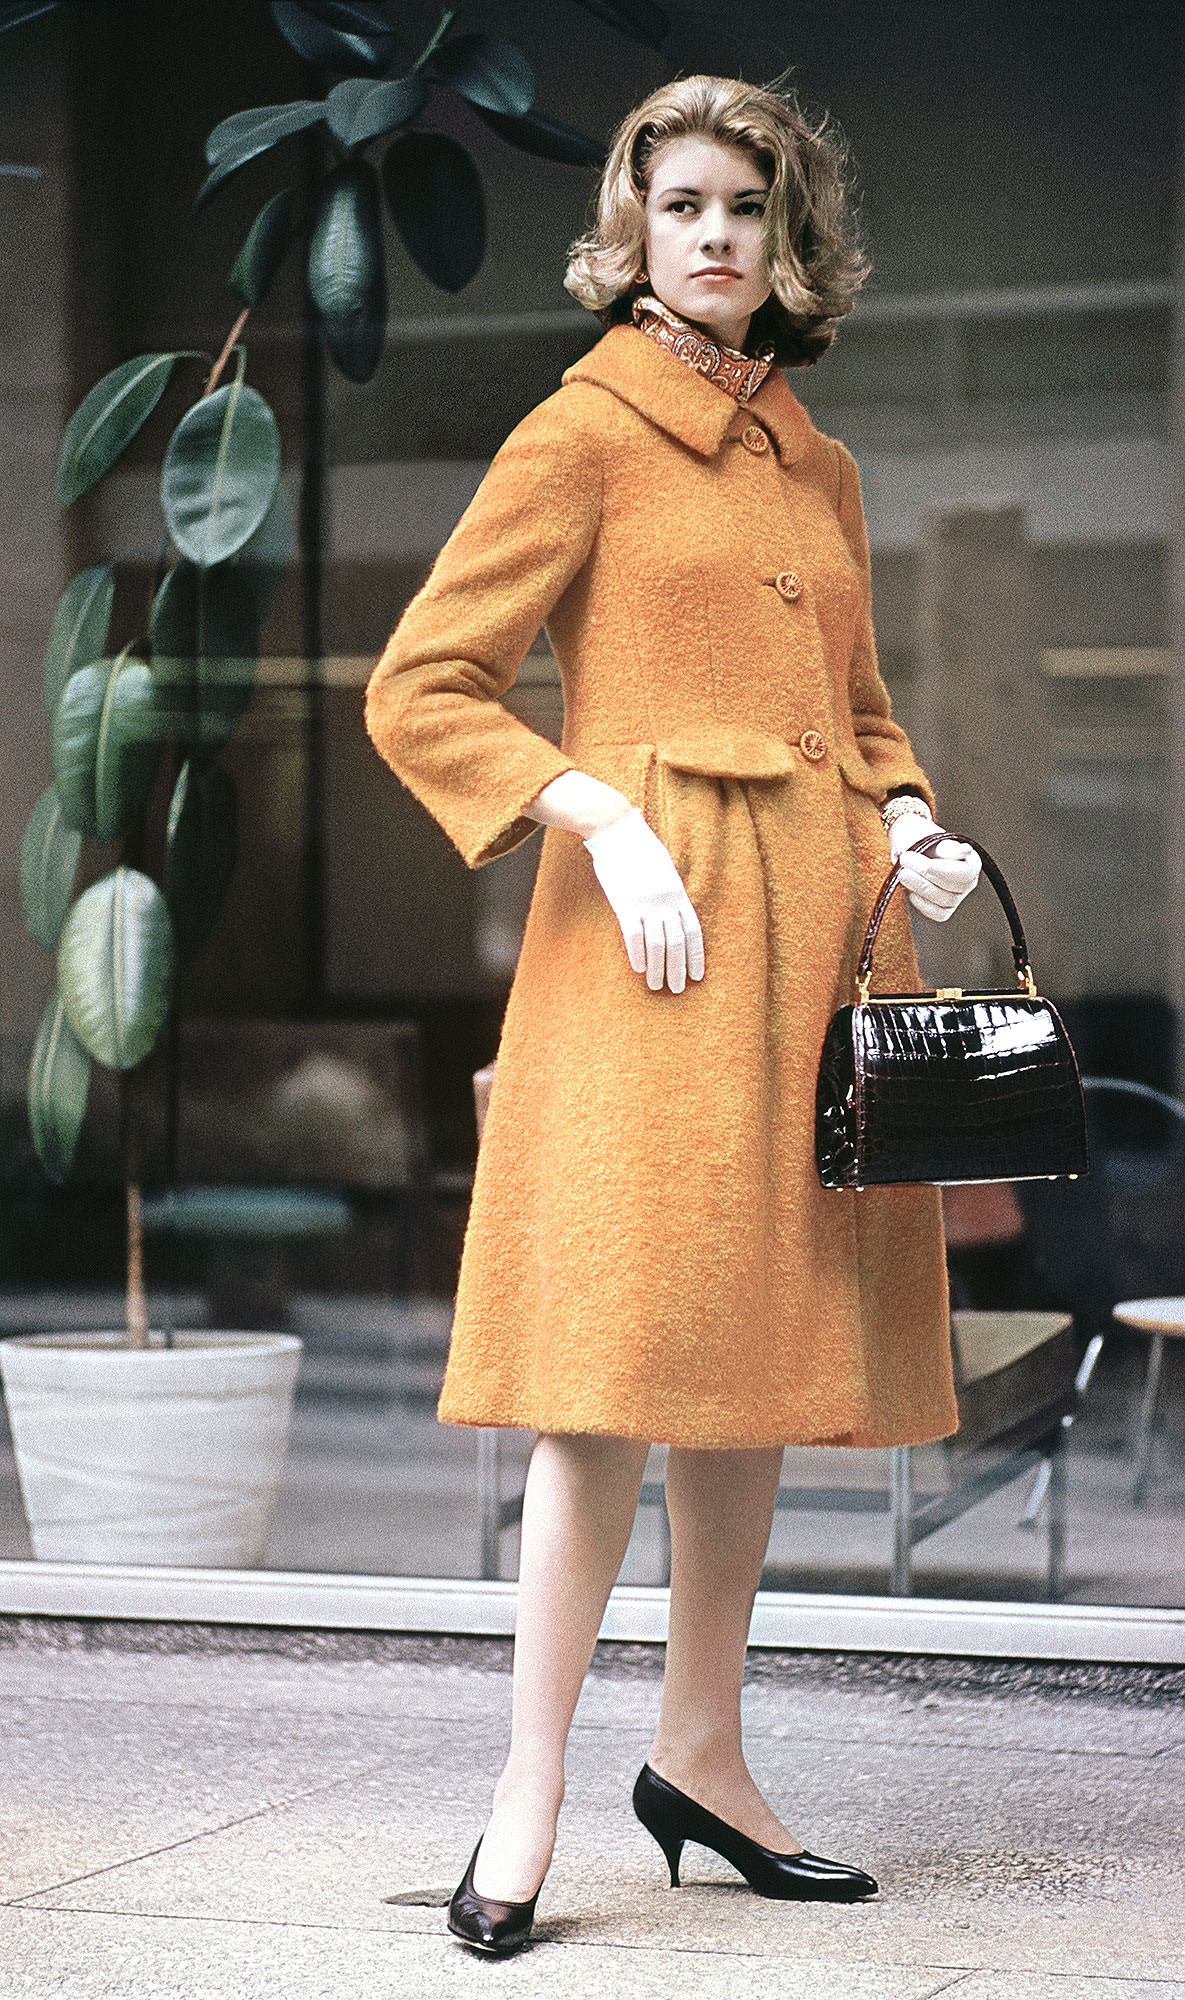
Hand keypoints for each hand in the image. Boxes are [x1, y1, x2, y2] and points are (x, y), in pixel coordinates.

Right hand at [582, 806, 704, 992]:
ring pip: (656, 944)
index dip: (696, 955)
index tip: (698, 975)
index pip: (693, 930)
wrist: (616, 829)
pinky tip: (638, 969)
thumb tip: (673, 904)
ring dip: (658, 968)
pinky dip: (637, 954)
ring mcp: (645, 903)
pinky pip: (633, 935)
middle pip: (676, 942)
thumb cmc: (638, 845)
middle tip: (677, 988)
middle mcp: (666, 901)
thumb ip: (670, 887)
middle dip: (678, 968)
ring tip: (657, 986)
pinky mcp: (623, 903)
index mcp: (678, 892)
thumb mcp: (664, 866)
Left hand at [887, 806, 980, 922]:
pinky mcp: (944, 909)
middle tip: (903, 861)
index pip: (963, 873)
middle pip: (952, 888)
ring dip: (918, 887)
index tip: (910, 856)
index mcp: (972, 862)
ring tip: (902, 872)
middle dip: (923, 876)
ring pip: (943, 901)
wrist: (909, 844)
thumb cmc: (920, 838)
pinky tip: (909, 890)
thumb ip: (946, 847)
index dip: (937, 869)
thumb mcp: (930, 835)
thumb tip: (965, 852)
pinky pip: (936, 912)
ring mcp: (957, 897)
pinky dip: (921, 902)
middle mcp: (968, 882)